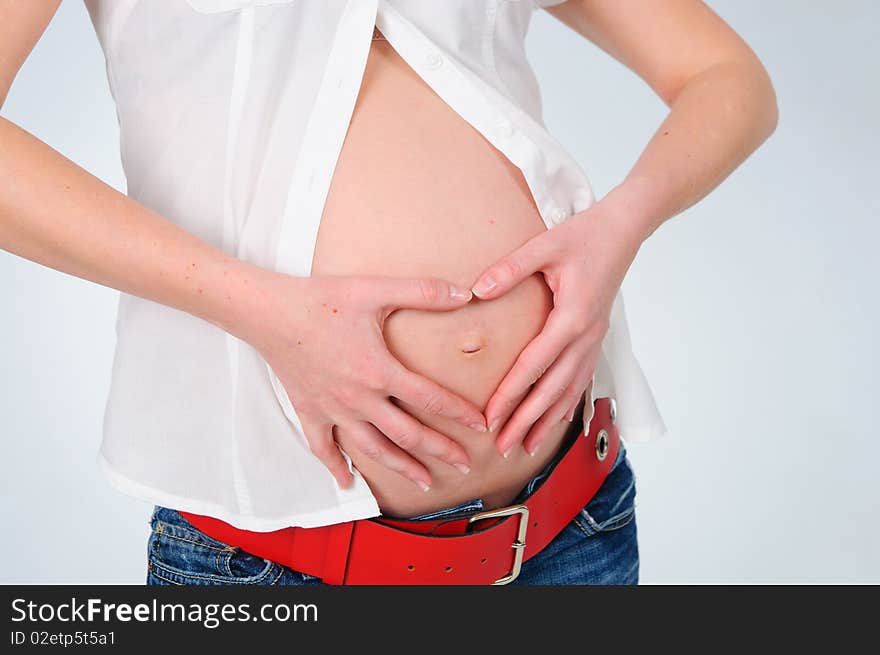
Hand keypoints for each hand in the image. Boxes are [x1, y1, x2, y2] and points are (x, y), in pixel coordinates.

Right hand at [246, 272, 486, 490]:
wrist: (269, 313)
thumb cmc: (323, 299)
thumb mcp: (375, 289)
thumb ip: (422, 292)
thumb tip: (464, 292)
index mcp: (380, 370)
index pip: (430, 399)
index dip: (460, 413)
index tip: (482, 425)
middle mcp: (360, 398)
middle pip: (408, 434)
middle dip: (441, 451)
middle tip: (465, 465)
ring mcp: (333, 410)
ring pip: (373, 449)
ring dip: (402, 467)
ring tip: (426, 481)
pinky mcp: (310, 412)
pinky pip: (324, 448)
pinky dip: (336, 468)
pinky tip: (348, 482)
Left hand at [469, 202, 643, 457]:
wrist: (623, 231)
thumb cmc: (584, 235)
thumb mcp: (545, 246)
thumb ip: (510, 268)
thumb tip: (476, 290)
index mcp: (572, 317)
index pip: (535, 365)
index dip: (511, 395)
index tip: (490, 418)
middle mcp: (586, 336)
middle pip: (553, 389)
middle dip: (527, 421)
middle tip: (503, 448)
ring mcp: (595, 339)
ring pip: (569, 390)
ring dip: (548, 420)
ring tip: (527, 446)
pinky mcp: (596, 337)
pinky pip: (581, 379)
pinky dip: (567, 403)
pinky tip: (555, 420)